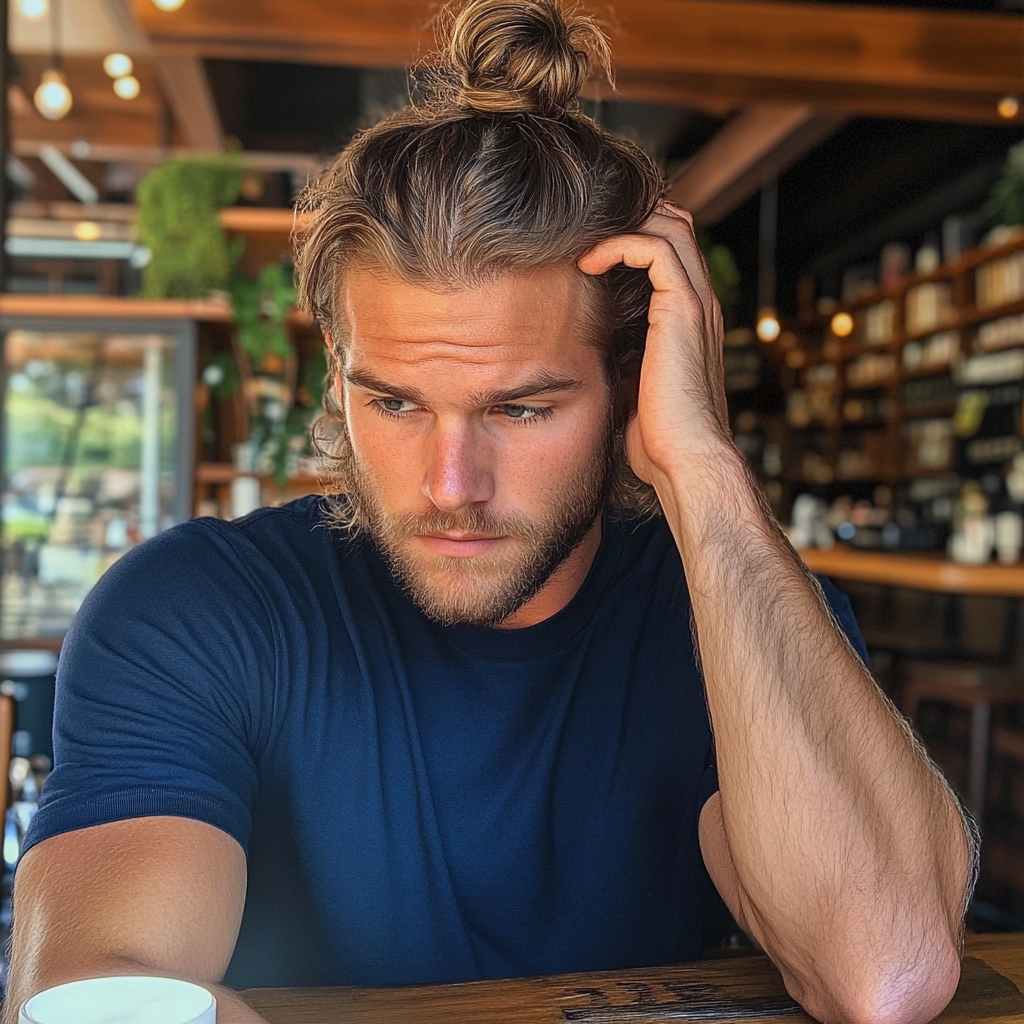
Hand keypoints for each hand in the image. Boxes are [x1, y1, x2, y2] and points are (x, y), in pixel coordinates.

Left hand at [577, 203, 730, 489]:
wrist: (685, 459)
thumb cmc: (657, 437)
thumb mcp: (630, 384)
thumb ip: (619, 354)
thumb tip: (584, 347)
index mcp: (688, 319)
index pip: (670, 250)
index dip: (632, 234)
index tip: (586, 246)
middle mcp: (699, 303)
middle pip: (675, 223)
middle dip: (629, 216)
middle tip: (582, 231)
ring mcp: (696, 303)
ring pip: (670, 225)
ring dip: (622, 223)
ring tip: (582, 241)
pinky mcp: (684, 309)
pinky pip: (656, 249)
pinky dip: (620, 243)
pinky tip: (588, 263)